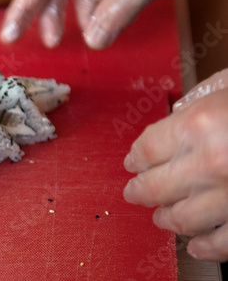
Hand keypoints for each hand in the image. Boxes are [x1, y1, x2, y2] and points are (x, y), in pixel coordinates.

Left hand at [124, 69, 227, 261]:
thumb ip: (197, 103)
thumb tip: (173, 119)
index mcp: (200, 125)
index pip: (146, 150)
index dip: (134, 158)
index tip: (132, 162)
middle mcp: (212, 163)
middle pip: (154, 187)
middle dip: (139, 190)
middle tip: (133, 191)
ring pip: (181, 219)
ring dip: (165, 218)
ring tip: (160, 215)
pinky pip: (223, 244)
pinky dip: (205, 247)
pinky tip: (196, 244)